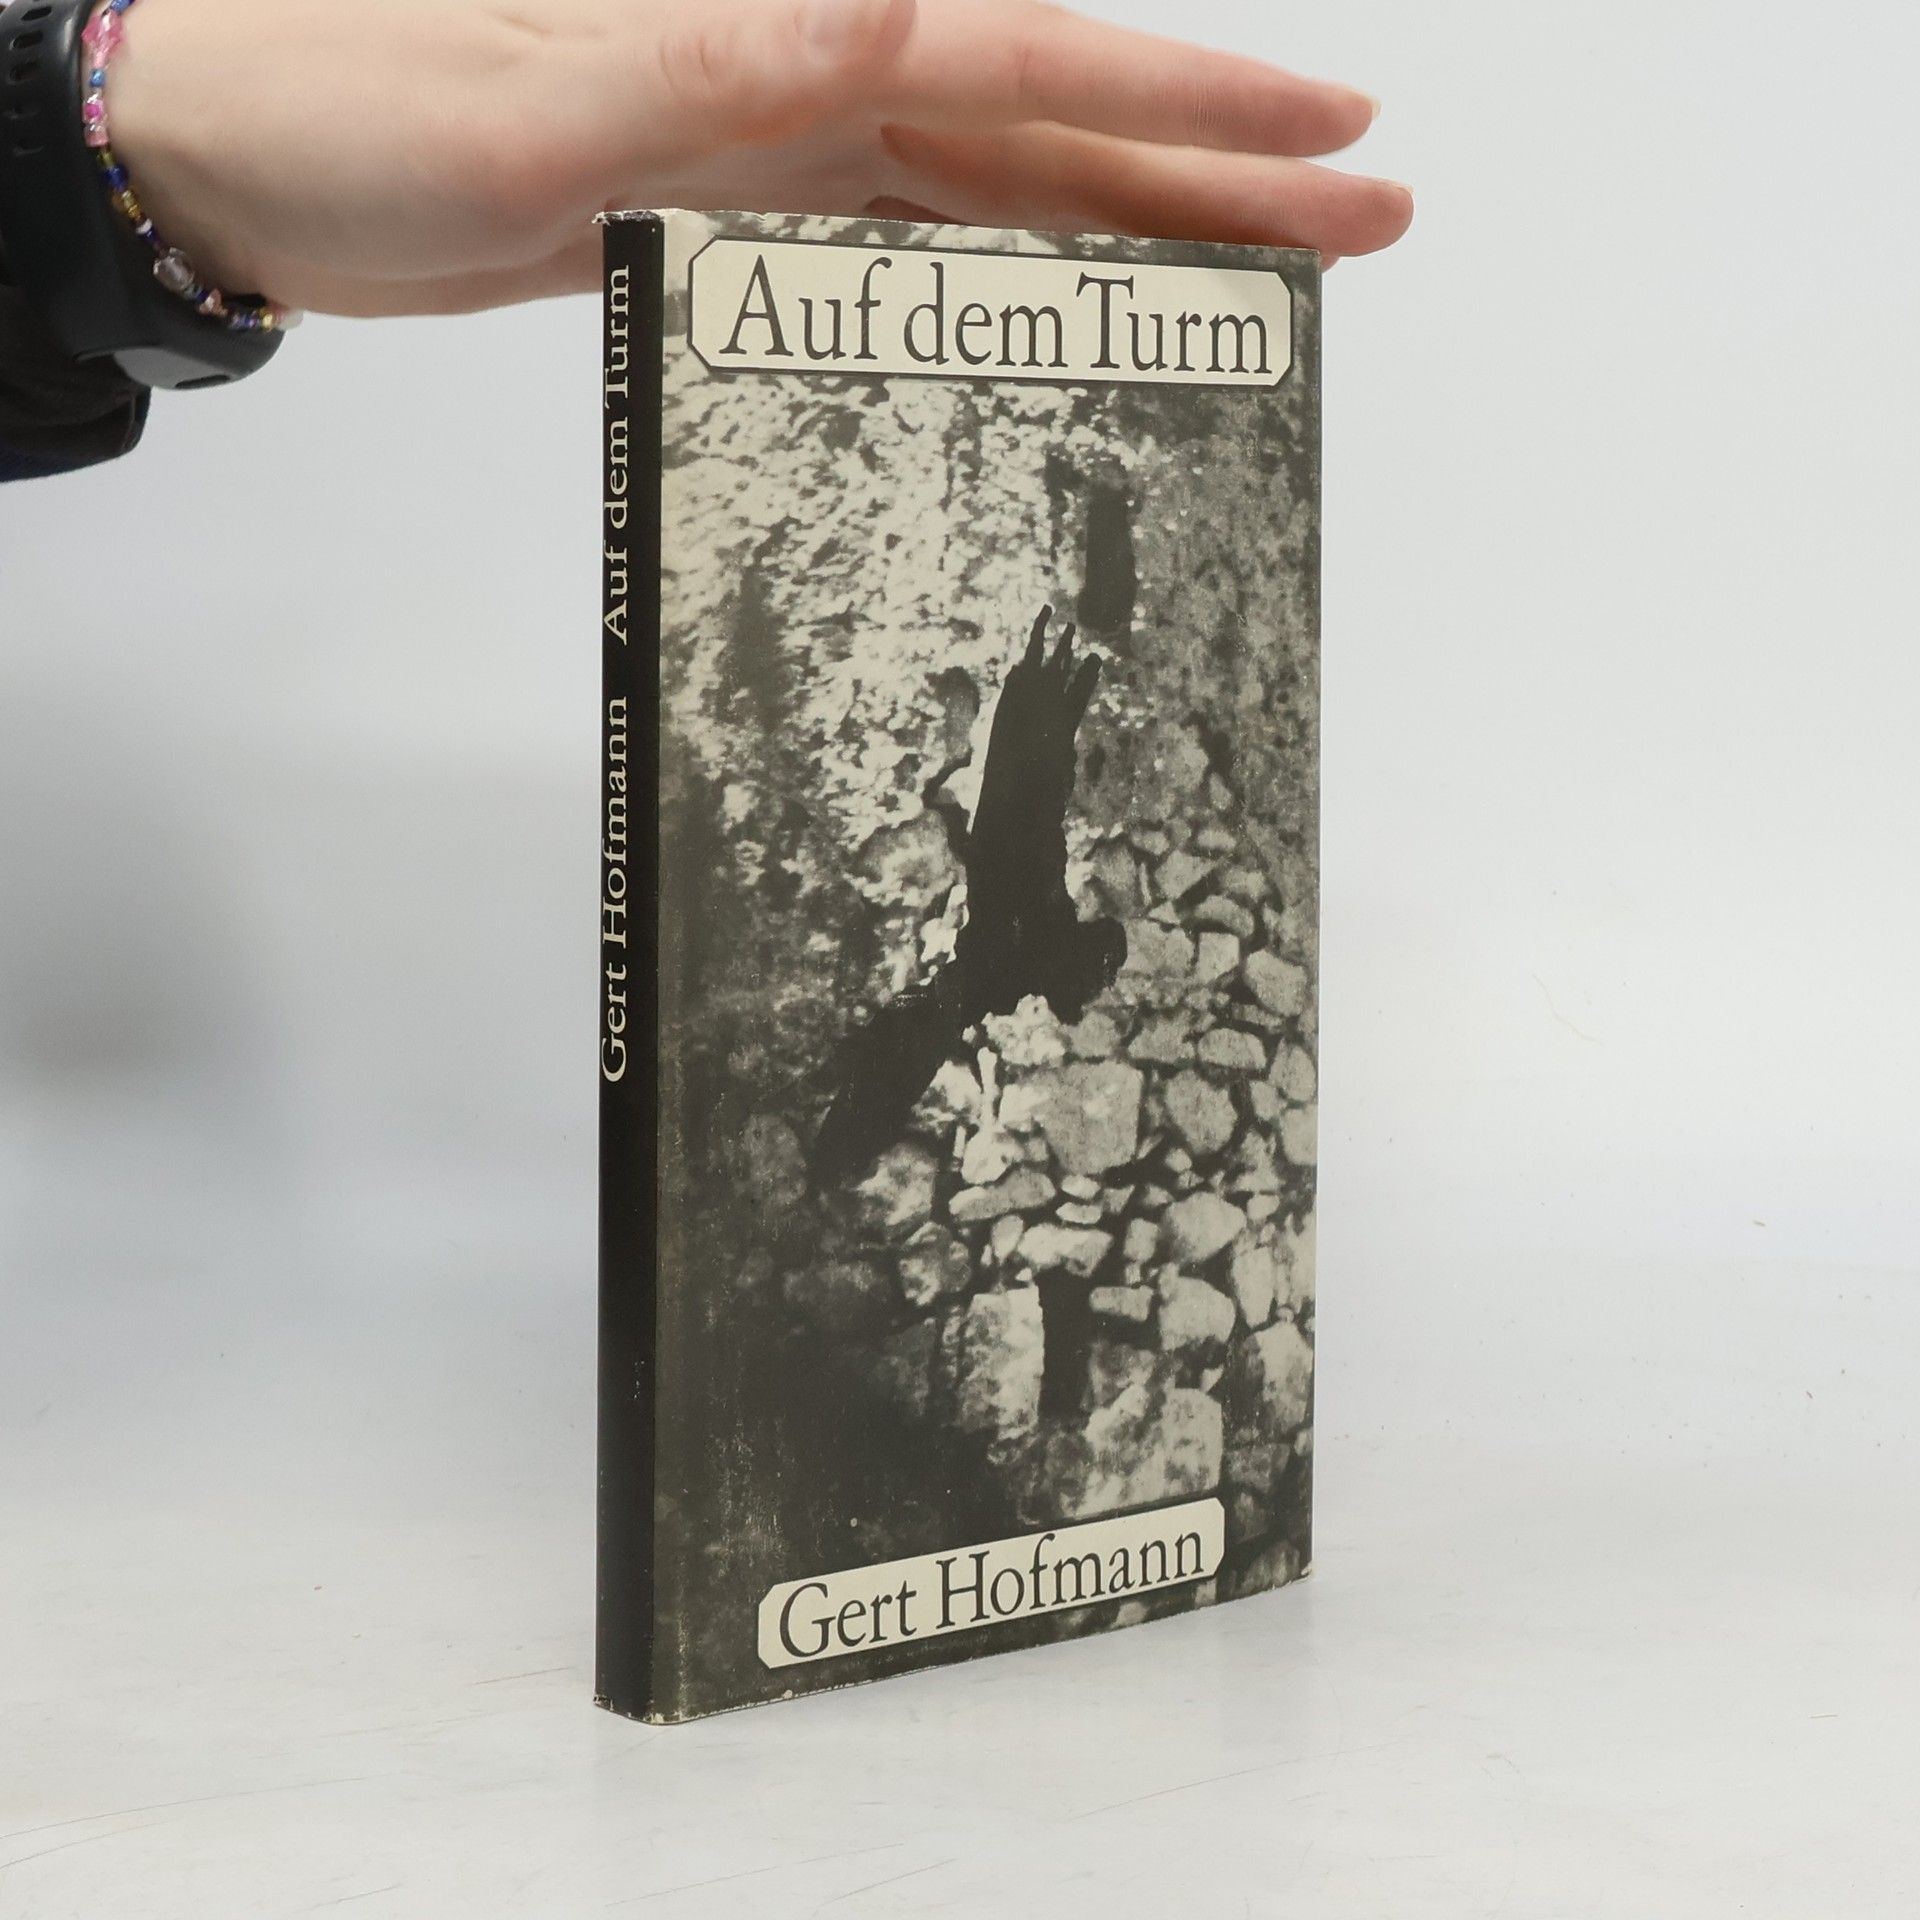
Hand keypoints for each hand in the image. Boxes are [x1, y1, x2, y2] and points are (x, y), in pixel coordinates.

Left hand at [108, 0, 1412, 317]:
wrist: (241, 159)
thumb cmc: (344, 110)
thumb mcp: (523, 102)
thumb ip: (708, 68)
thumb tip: (893, 13)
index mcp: (777, 37)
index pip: (1024, 68)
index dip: (1184, 108)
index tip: (1326, 140)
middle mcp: (800, 82)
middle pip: (1051, 128)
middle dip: (1212, 173)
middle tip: (1363, 214)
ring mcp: (774, 154)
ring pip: (996, 196)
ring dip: (1128, 233)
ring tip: (1257, 278)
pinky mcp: (731, 217)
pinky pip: (903, 252)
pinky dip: (994, 282)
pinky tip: (1059, 312)